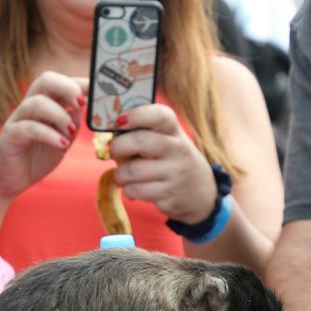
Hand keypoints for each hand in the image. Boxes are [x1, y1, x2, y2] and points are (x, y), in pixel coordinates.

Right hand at [0, 71, 83, 198]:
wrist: (8, 180)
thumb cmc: (36, 157)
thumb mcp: (62, 138)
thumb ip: (73, 122)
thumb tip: (87, 107)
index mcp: (44, 104)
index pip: (60, 82)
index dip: (79, 83)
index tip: (97, 92)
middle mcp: (29, 107)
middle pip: (45, 80)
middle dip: (67, 88)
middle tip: (81, 104)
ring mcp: (18, 120)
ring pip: (36, 103)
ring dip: (59, 115)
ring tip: (71, 132)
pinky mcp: (10, 136)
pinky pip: (28, 128)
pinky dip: (48, 134)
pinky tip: (62, 144)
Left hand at [108, 104, 216, 223]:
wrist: (201, 193)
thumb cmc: (173, 160)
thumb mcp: (168, 141)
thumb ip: (144, 132)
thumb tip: (109, 134)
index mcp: (174, 131)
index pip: (160, 115)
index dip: (136, 115)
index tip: (119, 120)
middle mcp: (178, 150)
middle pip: (140, 142)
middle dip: (118, 147)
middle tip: (114, 152)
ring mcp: (175, 174)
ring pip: (133, 171)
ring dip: (120, 174)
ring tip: (122, 174)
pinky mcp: (169, 195)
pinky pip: (136, 191)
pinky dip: (128, 190)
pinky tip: (134, 188)